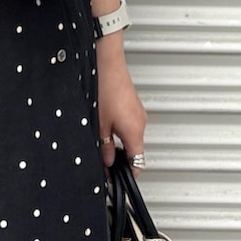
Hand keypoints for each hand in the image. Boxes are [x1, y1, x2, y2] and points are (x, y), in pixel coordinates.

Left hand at [96, 42, 146, 169]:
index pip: (138, 164)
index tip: (116, 180)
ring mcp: (138, 112)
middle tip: (102, 162)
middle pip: (135, 150)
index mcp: (135, 131)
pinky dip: (119, 129)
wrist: (106, 61)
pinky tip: (104, 124)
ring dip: (118, 143)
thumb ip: (103, 148)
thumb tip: (106, 162)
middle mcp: (141, 122)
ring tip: (100, 140)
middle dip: (120, 158)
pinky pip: (129, 124)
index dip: (127, 175)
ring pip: (131, 137)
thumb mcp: (99, 124)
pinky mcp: (132, 104)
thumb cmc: (103, 87)